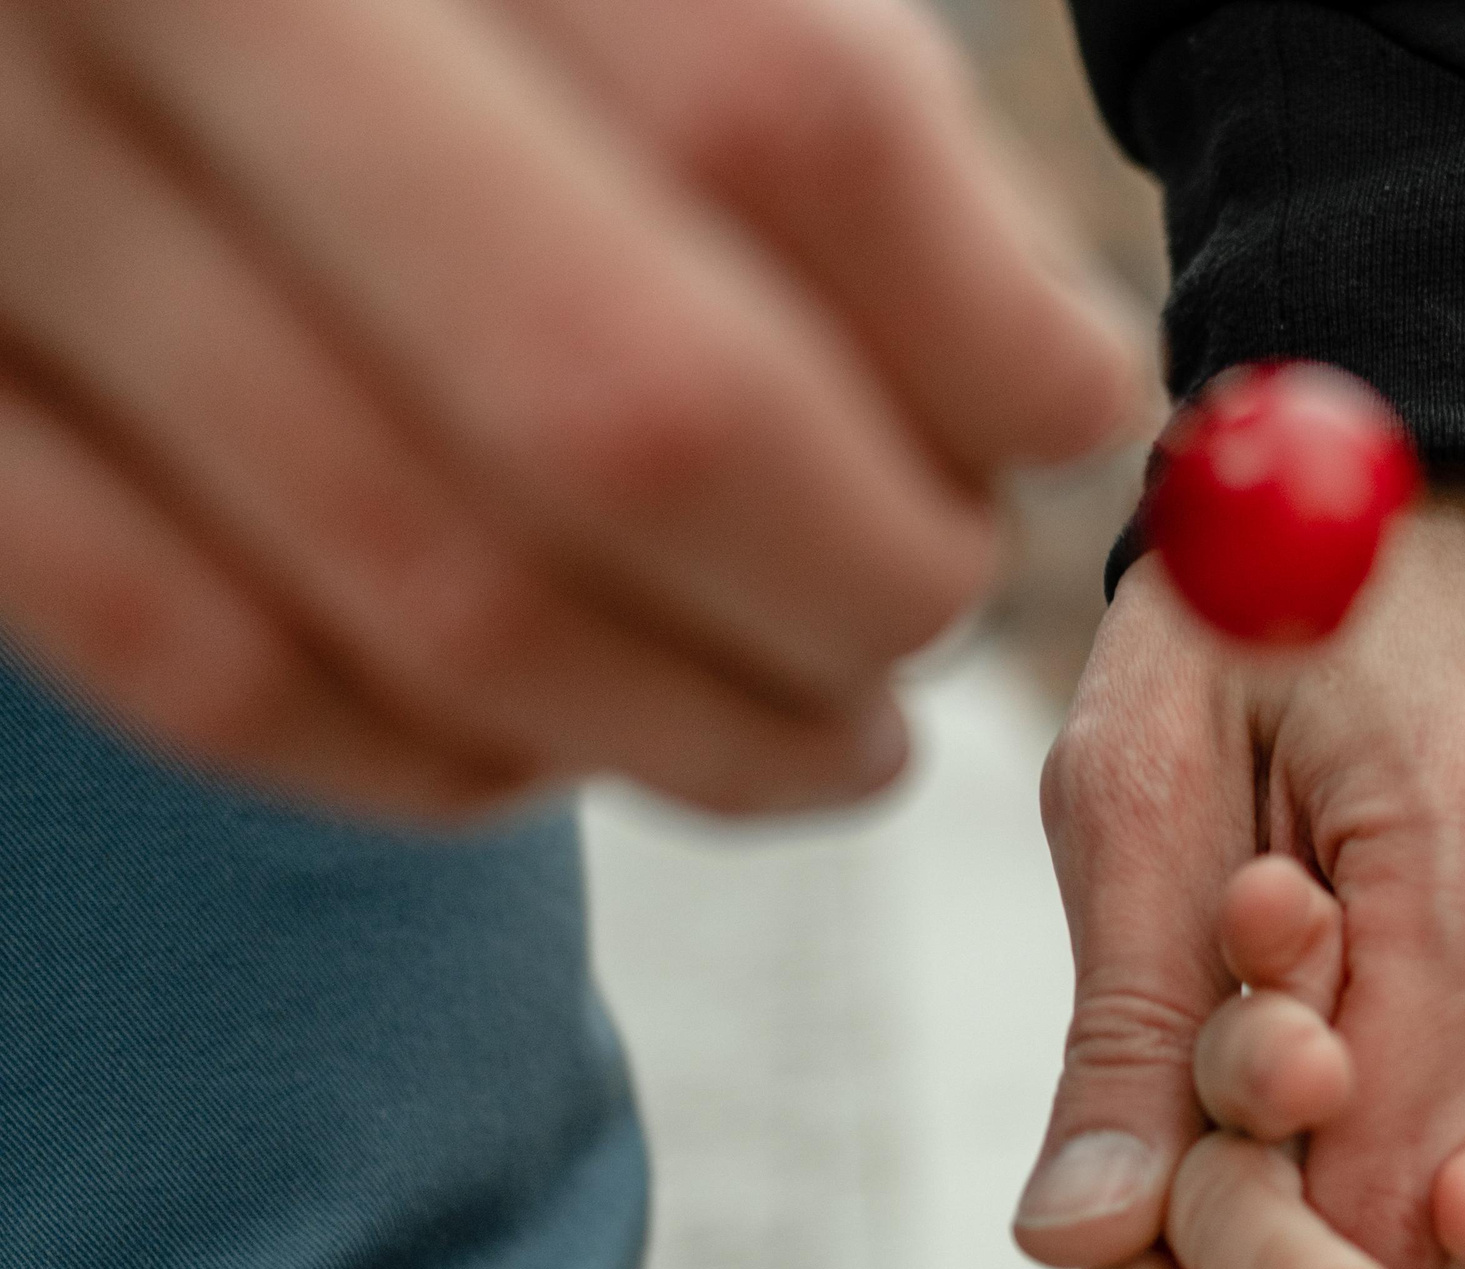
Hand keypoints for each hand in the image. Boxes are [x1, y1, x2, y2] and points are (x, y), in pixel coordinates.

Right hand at [0, 0, 1138, 817]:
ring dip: (703, 730)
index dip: (983, 329)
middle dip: (866, 577)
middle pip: (627, 411)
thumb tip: (1046, 394)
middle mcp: (162, 0)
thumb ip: (809, 97)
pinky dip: (447, 765)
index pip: (781, 120)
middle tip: (941, 602)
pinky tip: (581, 746)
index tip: (1071, 409)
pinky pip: (204, 670)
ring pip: (437, 600)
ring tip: (838, 737)